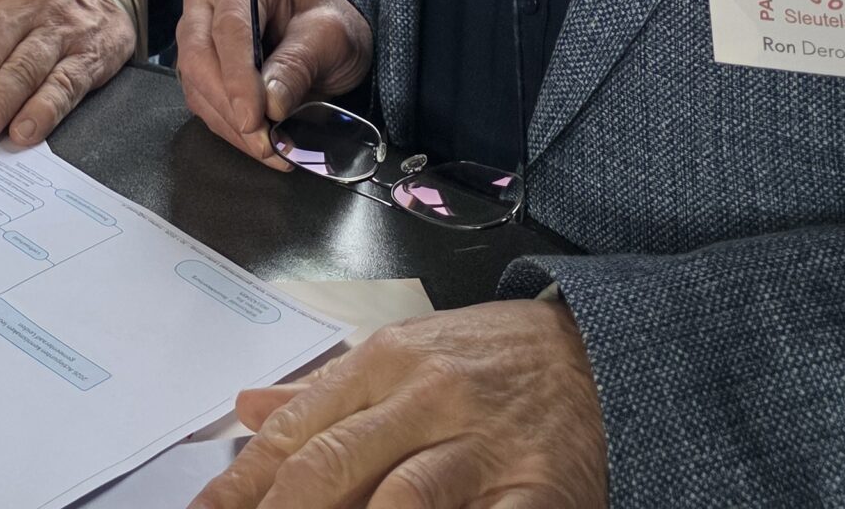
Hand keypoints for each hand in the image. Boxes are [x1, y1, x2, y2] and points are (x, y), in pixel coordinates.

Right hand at [175, 0, 372, 166]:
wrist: (325, 32)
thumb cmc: (327, 22)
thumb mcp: (328, 35)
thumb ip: (298, 63)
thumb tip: (270, 104)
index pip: (228, 27)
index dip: (238, 77)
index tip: (255, 118)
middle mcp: (206, 1)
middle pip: (199, 58)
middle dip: (231, 107)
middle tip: (265, 143)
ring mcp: (196, 35)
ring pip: (197, 87)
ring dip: (231, 126)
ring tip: (271, 150)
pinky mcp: (198, 69)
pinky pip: (203, 104)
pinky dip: (230, 130)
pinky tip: (259, 144)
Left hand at [196, 302, 608, 507]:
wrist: (602, 349)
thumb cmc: (492, 357)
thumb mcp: (404, 352)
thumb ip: (323, 387)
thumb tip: (243, 408)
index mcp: (386, 362)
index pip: (296, 429)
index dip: (243, 482)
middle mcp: (429, 398)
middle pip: (334, 463)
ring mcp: (484, 445)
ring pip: (402, 498)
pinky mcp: (538, 488)